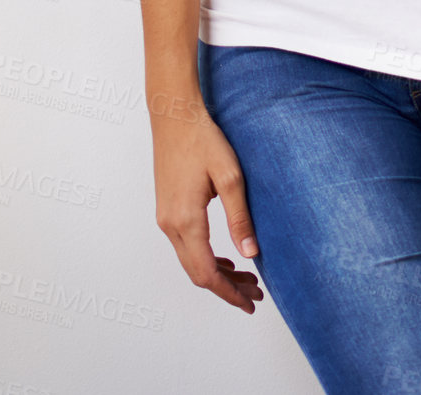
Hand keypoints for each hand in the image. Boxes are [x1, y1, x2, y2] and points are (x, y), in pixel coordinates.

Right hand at [151, 95, 265, 314]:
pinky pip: (185, 246)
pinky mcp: (167, 210)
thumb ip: (240, 217)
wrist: (174, 117)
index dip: (229, 293)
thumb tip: (250, 254)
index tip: (250, 303)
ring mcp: (165, 219)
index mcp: (186, 220)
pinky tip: (224, 257)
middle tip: (255, 294)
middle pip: (197, 273)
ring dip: (217, 274)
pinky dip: (205, 258)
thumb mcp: (230, 176)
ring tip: (245, 277)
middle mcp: (170, 225)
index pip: (207, 273)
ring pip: (190, 261)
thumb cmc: (203, 140)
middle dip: (226, 288)